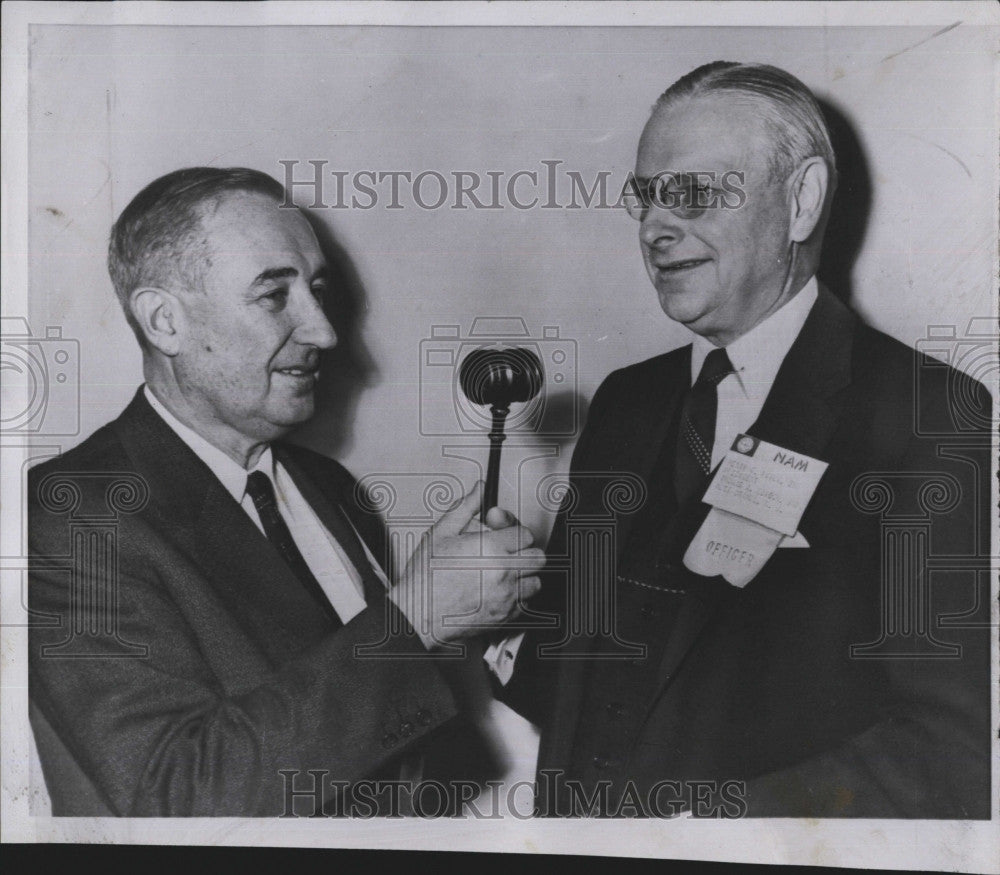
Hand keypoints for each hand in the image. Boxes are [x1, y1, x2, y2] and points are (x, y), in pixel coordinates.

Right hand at [389, 482, 543, 649]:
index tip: (503, 536)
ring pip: (535, 581)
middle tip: (506, 553)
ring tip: (503, 573)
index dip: (513, 532)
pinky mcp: (504, 617)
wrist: (417, 616)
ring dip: (523, 576)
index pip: (524, 534)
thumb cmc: (424, 579)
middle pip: (537, 556)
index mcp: (490, 548)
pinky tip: (499, 592)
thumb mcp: (440, 533)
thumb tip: (479, 490)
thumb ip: (465, 507)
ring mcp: (506, 597)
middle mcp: (503, 572)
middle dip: (524, 552)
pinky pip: (526, 604)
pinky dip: (517, 598)